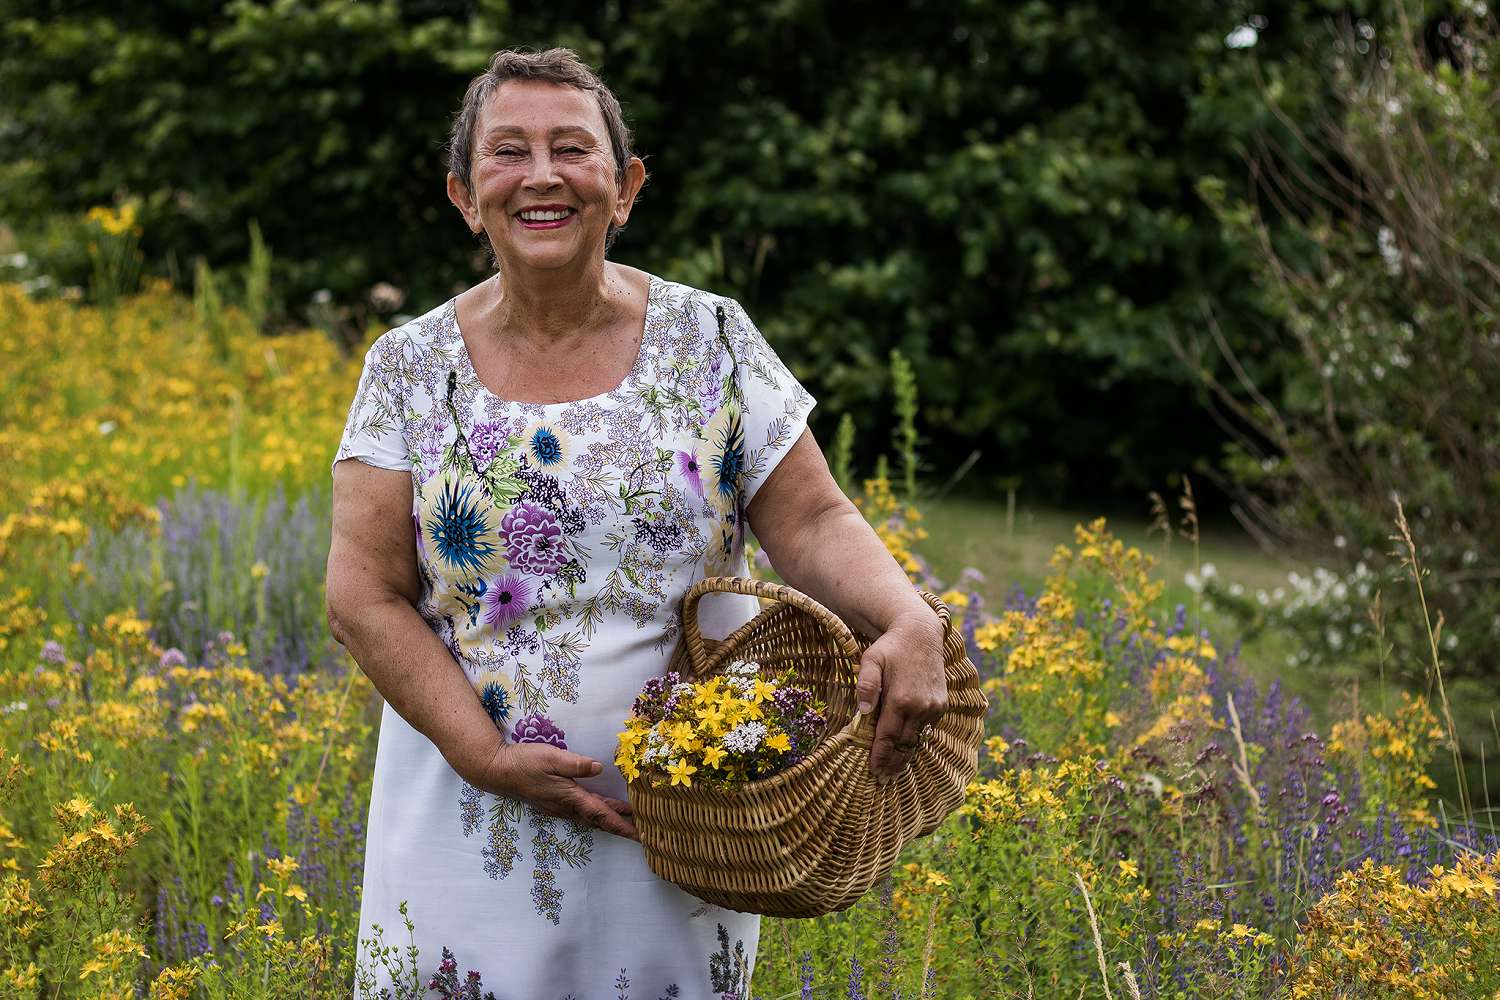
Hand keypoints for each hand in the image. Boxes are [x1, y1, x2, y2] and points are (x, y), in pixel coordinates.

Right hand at [472, 741, 638, 840]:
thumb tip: (599, 768)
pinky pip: (581, 812)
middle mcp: (565, 808)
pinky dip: (596, 812)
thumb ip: (576, 764)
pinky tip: (601, 807)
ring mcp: (558, 807)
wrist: (497, 770)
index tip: (640, 835)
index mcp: (569, 798)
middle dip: (621, 826)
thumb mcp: (552, 758)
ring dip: (610, 819)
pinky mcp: (553, 802)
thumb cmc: (524, 762)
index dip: (623, 825)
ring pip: (590, 817)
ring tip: (629, 818)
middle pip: (599, 820)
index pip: (602, 815)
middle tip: (643, 832)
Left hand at [854, 610, 947, 781]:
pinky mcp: (941, 704)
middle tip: (883, 779)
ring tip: (894, 772)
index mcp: (901, 699)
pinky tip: (907, 750)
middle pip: (904, 743)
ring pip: (917, 739)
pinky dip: (916, 741)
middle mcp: (921, 706)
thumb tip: (862, 711)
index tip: (873, 771)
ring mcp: (934, 706)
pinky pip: (927, 729)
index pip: (888, 736)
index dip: (880, 755)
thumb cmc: (890, 647)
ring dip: (905, 756)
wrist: (920, 633)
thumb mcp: (871, 660)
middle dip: (893, 763)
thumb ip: (866, 685)